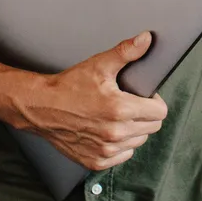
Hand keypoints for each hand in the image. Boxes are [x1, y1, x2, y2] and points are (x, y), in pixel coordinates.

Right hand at [17, 32, 169, 169]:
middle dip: (145, 115)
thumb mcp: (99, 65)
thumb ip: (126, 52)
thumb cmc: (69, 86)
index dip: (155, 102)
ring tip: (117, 117)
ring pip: (138, 142)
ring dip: (133, 130)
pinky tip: (107, 131)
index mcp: (120, 109)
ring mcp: (106, 150)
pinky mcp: (96, 161)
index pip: (160, 113)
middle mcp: (115, 133)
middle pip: (152, 128)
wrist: (41, 107)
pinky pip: (122, 156)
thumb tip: (146, 39)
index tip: (143, 97)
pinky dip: (119, 146)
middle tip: (129, 104)